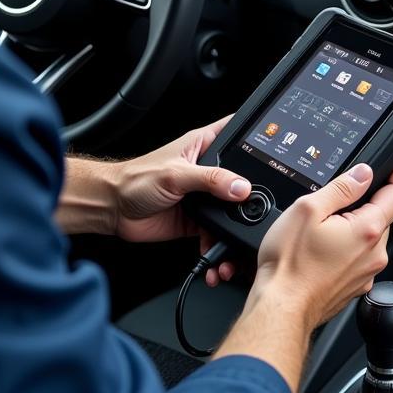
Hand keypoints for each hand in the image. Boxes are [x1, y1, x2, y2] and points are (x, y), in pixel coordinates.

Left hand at [107, 116, 251, 245]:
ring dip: (236, 230)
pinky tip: (216, 257)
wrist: (113, 210)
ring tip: (235, 244)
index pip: (238, 136)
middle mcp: (208, 171)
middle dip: (252, 198)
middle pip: (242, 180)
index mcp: (205, 146)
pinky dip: (219, 247)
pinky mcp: (198, 220)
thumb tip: (241, 187)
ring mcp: (205, 197)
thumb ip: (210, 180)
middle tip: (260, 211)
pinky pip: (217, 234)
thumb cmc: (135, 179)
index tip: (278, 151)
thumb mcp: (176, 175)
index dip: (259, 140)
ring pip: (232, 212)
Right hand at [252, 158, 392, 330]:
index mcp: (367, 230)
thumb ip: (341, 188)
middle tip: (343, 195)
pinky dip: (348, 246)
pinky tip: (322, 248)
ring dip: (357, 225)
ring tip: (324, 226)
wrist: (282, 308)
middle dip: (370, 200)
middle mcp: (374, 253)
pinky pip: (359, 257)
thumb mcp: (308, 209)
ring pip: (370, 237)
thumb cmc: (290, 264)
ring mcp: (366, 273)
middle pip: (383, 216)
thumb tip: (363, 173)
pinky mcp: (355, 286)